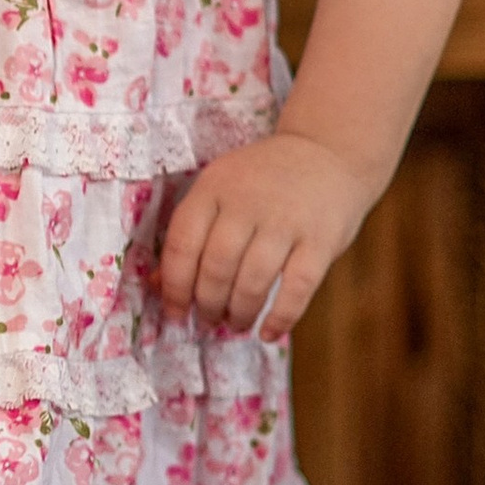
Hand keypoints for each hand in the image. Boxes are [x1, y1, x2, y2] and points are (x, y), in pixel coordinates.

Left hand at [158, 130, 367, 341]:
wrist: (327, 153)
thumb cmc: (262, 181)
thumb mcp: (220, 190)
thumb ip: (192, 233)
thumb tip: (157, 285)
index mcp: (213, 188)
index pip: (183, 244)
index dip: (174, 286)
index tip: (175, 312)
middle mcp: (247, 202)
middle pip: (216, 267)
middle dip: (208, 304)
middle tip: (209, 320)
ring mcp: (286, 220)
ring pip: (253, 281)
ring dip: (239, 313)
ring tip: (236, 324)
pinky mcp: (321, 239)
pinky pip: (297, 287)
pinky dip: (280, 316)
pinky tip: (268, 332)